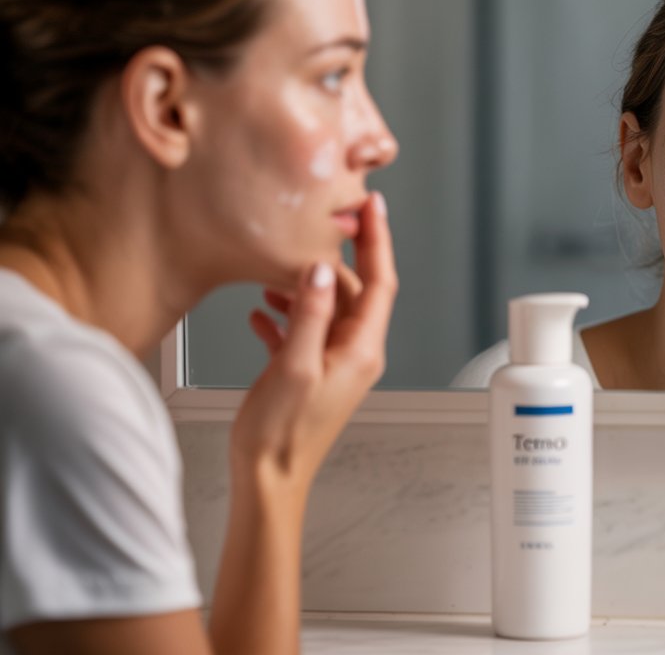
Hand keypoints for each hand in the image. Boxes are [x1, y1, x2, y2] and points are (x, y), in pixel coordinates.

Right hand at [234, 191, 396, 483]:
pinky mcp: (312, 374)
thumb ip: (308, 315)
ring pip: (327, 310)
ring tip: (274, 272)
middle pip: (355, 292)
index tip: (372, 205)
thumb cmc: (280, 436)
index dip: (378, 240)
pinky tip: (261, 315)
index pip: (381, 282)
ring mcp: (334, 364)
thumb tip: (320, 270)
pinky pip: (306, 333)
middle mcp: (355, 354)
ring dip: (304, 288)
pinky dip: (288, 317)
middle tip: (313, 227)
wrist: (268, 481)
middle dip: (334, 258)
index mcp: (361, 350)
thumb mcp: (293, 367)